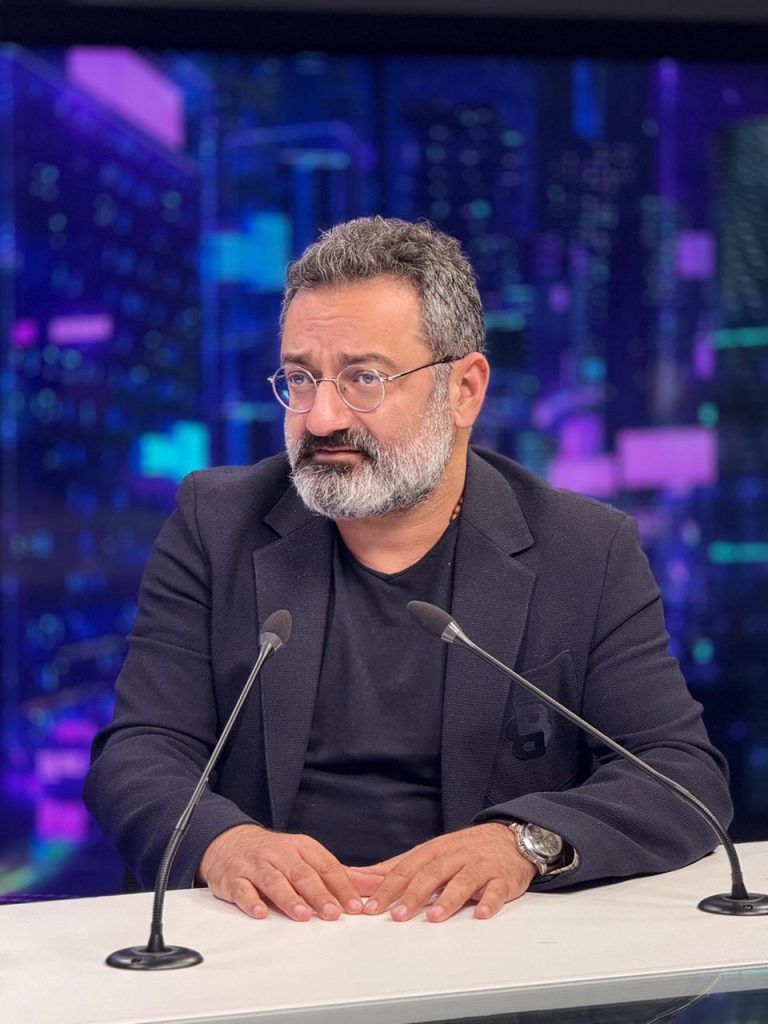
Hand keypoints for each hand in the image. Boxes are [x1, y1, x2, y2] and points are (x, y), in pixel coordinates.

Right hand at [198, 824, 363, 921]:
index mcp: (301, 847)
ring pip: (274, 880)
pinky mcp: (234, 878)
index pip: (325, 865)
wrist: (230, 842)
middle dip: (319, 894)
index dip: (341, 886)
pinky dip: (251, 901)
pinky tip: (260, 913)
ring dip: (289, 898)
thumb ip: (339, 874)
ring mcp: (256, 865)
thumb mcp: (306, 856)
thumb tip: (375, 884)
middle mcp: (280, 853)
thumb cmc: (275, 854)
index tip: (355, 906)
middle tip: (334, 914)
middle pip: (302, 874)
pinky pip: (242, 889)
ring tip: (302, 915)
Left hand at [355, 823, 537, 922]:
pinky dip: (489, 902)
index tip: (370, 907)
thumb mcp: (430, 853)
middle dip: (412, 894)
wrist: (510, 837)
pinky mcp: (502, 878)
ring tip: (434, 917)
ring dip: (448, 899)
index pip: (406, 868)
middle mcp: (455, 856)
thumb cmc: (464, 850)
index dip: (387, 887)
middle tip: (396, 915)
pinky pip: (496, 890)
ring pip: (463, 880)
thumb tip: (360, 878)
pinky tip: (482, 914)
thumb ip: (398, 868)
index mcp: (434, 851)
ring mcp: (480, 866)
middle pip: (431, 873)